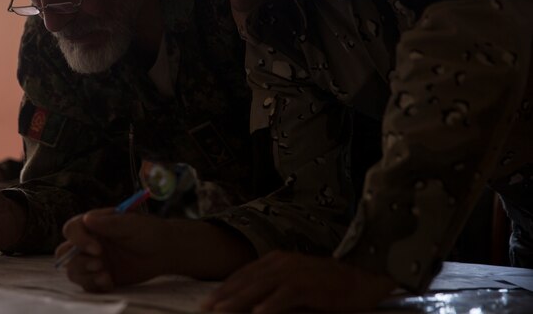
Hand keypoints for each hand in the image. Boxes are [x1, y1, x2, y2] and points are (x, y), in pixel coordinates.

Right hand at [56, 210, 254, 291]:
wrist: (164, 251)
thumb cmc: (148, 231)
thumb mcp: (131, 224)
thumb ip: (110, 223)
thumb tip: (87, 219)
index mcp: (93, 225)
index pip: (71, 229)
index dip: (78, 240)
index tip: (97, 249)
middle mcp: (88, 243)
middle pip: (64, 253)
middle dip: (77, 260)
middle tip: (99, 263)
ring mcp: (93, 260)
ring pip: (73, 271)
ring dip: (85, 275)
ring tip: (106, 275)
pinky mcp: (100, 276)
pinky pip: (87, 285)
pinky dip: (94, 286)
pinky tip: (110, 282)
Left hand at [202, 251, 395, 312]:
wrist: (363, 276)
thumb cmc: (329, 284)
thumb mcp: (297, 281)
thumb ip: (275, 288)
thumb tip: (253, 304)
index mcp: (276, 260)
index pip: (243, 274)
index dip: (224, 288)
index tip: (207, 301)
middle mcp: (282, 263)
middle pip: (246, 281)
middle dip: (223, 296)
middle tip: (205, 309)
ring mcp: (295, 273)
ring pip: (259, 288)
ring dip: (238, 301)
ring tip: (221, 312)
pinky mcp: (309, 286)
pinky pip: (285, 297)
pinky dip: (270, 305)